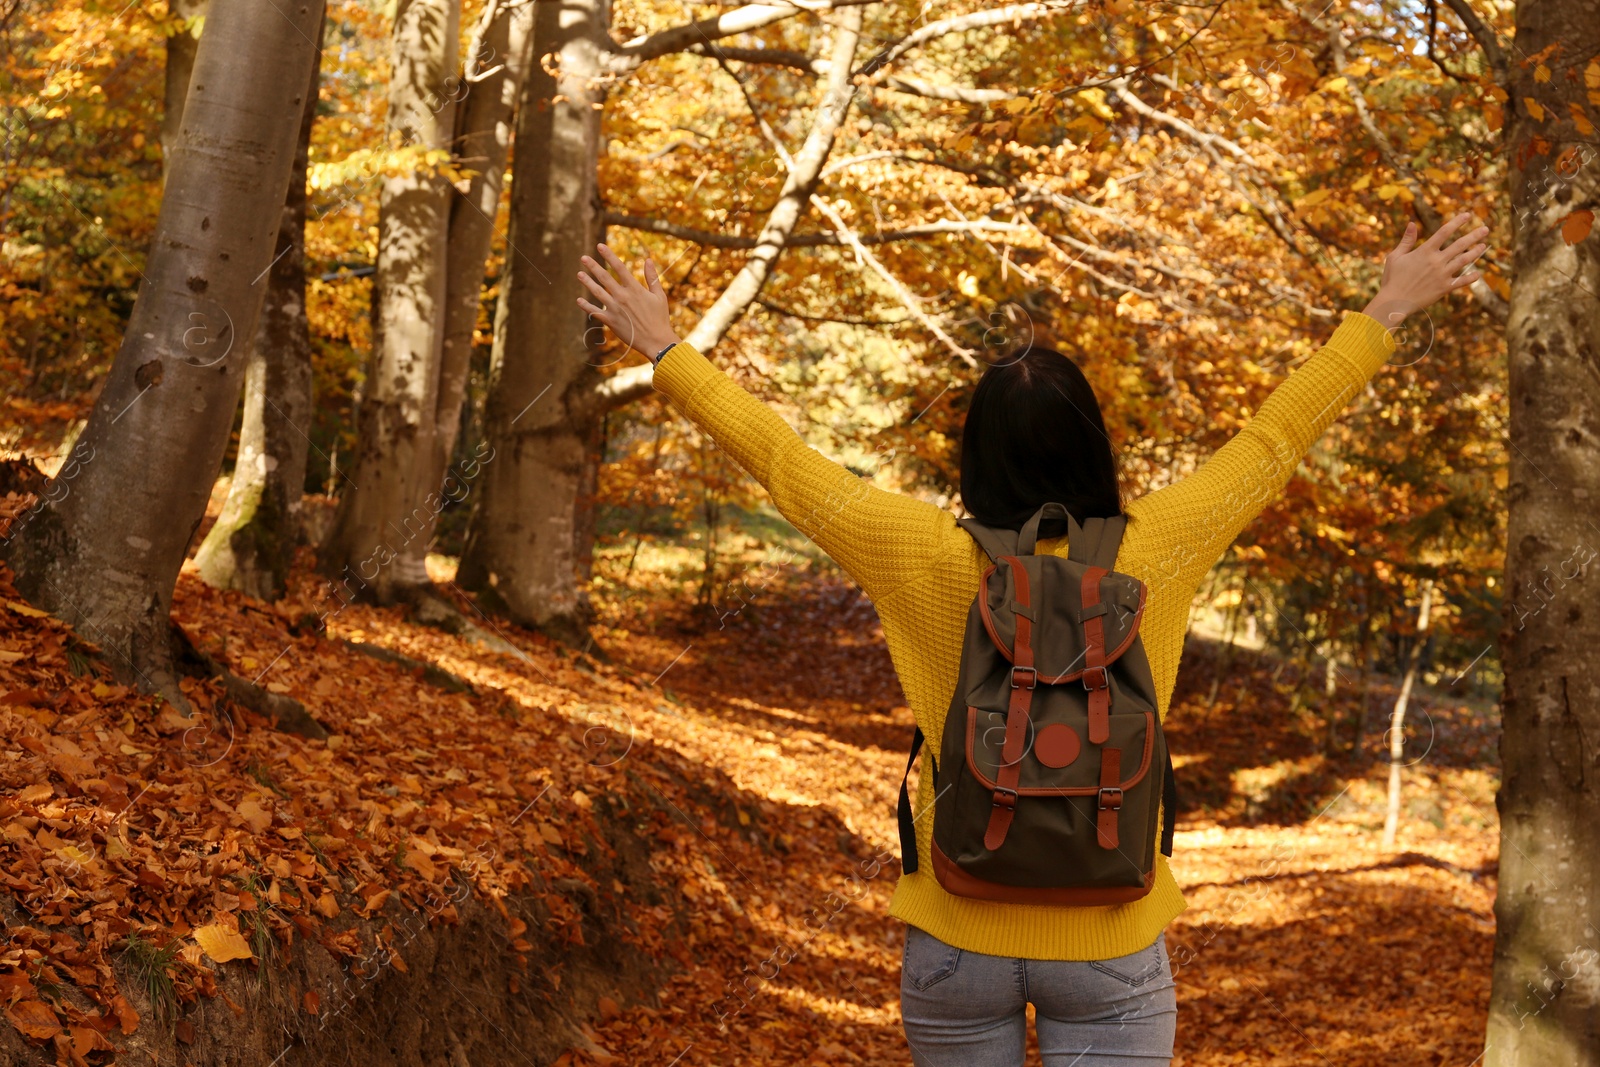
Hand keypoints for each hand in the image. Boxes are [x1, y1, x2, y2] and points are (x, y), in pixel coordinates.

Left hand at [575, 244, 680, 359]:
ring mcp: (615, 309)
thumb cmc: (659, 318)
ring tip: (579, 274)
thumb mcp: (659, 296)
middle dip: (593, 266)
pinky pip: (595, 312)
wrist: (656, 341)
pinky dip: (586, 306)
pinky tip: (579, 300)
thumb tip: (648, 260)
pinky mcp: (611, 321)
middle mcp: (623, 296)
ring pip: (597, 292)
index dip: (609, 255)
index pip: (619, 267)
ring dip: (587, 282)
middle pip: (604, 277)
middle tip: (583, 258)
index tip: (600, 246)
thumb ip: (652, 277)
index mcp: (635, 289)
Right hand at [1361, 212, 1489, 328]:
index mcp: (1425, 251)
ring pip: (1464, 260)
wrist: (1394, 302)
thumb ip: (1406, 240)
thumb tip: (1412, 223)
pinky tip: (1478, 273)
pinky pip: (1462, 281)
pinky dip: (1472, 277)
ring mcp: (1442, 274)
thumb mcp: (1395, 256)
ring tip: (1484, 246)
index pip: (1445, 231)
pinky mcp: (1444, 288)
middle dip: (1475, 235)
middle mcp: (1436, 261)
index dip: (1457, 221)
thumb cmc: (1392, 278)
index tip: (1467, 215)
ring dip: (1476, 252)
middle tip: (1486, 229)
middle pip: (1460, 244)